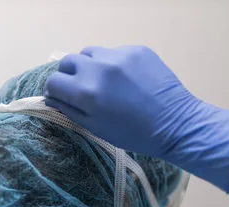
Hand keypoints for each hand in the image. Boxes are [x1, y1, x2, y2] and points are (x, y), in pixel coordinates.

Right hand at [45, 46, 228, 190]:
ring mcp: (118, 55)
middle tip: (82, 88)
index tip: (64, 97)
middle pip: (68, 61)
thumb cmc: (134, 134)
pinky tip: (127, 79)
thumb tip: (53, 97)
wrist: (175, 124)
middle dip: (69, 75)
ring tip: (104, 81)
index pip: (53, 81)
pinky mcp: (136, 49)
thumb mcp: (97, 128)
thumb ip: (71, 110)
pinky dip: (113, 63)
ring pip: (90, 52)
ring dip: (90, 65)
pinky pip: (114, 52)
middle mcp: (98, 68)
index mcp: (85, 92)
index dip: (56, 91)